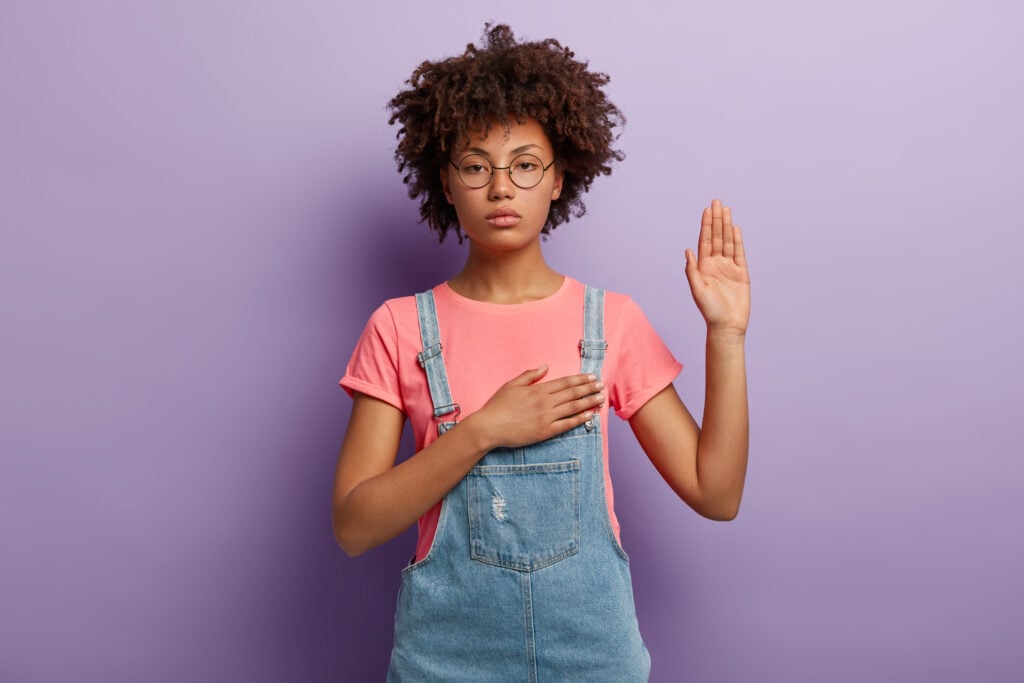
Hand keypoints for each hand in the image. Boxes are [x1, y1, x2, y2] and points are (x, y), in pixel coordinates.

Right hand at [470, 365, 604, 448]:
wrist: (489, 427)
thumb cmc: (498, 406)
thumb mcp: (512, 385)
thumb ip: (530, 375)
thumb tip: (545, 366)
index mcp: (538, 390)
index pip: (564, 382)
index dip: (580, 379)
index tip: (592, 376)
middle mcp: (545, 402)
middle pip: (572, 393)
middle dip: (589, 388)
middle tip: (601, 385)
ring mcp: (546, 417)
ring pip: (573, 408)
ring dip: (588, 402)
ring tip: (600, 398)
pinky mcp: (545, 432)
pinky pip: (566, 425)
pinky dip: (579, 419)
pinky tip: (589, 415)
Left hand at [684, 199, 750, 338]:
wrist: (727, 325)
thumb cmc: (710, 311)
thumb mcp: (697, 290)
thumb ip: (692, 270)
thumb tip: (687, 250)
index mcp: (703, 267)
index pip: (705, 241)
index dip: (706, 225)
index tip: (707, 210)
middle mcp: (716, 264)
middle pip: (717, 237)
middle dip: (716, 220)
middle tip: (717, 201)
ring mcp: (729, 267)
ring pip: (728, 242)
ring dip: (727, 226)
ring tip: (727, 209)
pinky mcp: (742, 273)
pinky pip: (740, 253)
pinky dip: (738, 240)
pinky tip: (736, 228)